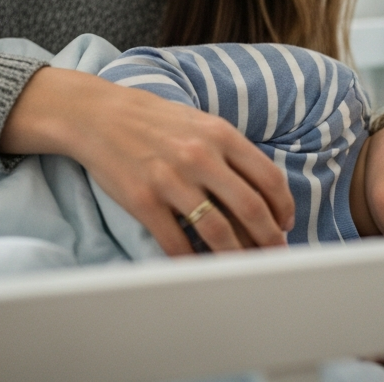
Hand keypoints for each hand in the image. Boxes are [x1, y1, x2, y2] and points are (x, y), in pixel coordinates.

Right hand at [0, 67, 294, 255]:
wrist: (97, 115)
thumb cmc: (152, 120)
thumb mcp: (199, 122)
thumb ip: (230, 150)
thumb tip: (260, 190)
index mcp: (220, 134)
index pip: (268, 177)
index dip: (283, 207)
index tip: (285, 223)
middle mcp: (200, 156)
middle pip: (251, 208)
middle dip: (269, 238)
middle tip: (275, 254)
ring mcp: (171, 180)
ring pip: (218, 231)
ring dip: (237, 256)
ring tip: (244, 267)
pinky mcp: (144, 201)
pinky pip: (176, 242)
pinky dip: (192, 261)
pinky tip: (201, 267)